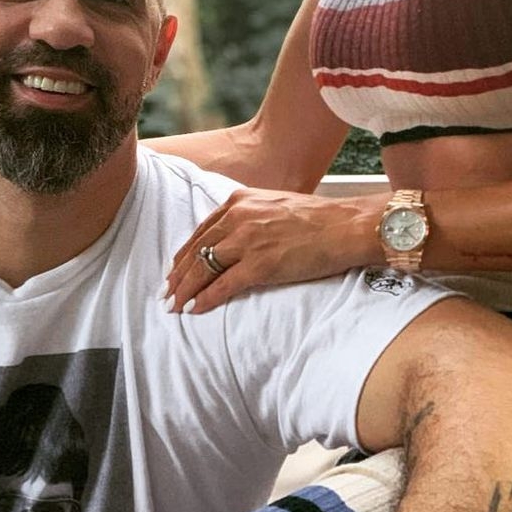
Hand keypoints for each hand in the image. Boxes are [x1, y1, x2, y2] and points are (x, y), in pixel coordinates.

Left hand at [163, 188, 382, 314]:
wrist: (345, 225)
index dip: (184, 254)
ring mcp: (248, 241)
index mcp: (239, 201)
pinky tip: (194, 309)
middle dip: (178, 275)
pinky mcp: (260, 264)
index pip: (201, 231)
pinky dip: (205, 299)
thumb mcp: (274, 206)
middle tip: (166, 294)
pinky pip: (223, 285)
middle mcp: (238, 217)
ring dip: (185, 290)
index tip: (174, 270)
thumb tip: (236, 238)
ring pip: (203, 268)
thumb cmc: (318, 219)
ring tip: (174, 305)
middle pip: (197, 250)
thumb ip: (251, 217)